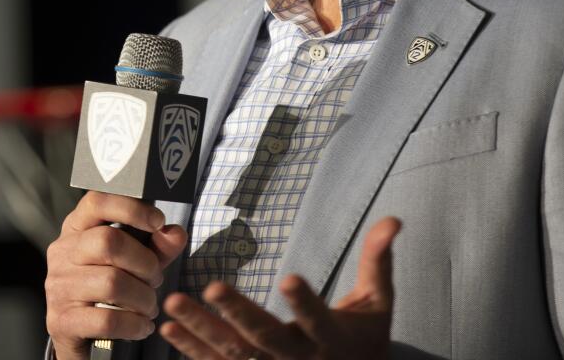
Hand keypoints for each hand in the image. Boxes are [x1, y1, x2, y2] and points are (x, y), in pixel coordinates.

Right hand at [45, 191, 188, 359]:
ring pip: (112, 283)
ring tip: (149, 305)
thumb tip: (175, 233)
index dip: (131, 208)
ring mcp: (59, 287)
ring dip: (143, 298)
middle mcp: (63, 253)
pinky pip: (108, 320)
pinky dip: (134, 324)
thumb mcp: (134, 261)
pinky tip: (142, 326)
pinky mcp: (62, 320)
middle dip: (144, 262)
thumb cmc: (108, 287)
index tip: (158, 221)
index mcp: (77, 229)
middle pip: (108, 242)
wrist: (77, 333)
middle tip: (155, 278)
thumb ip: (157, 246)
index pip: (96, 202)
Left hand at [161, 216, 400, 359]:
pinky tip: (170, 328)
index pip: (318, 319)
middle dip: (239, 313)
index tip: (289, 277)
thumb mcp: (377, 301)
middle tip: (212, 286)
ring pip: (234, 354)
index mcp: (332, 337)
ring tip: (174, 304)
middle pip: (267, 339)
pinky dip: (193, 349)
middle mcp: (300, 359)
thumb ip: (377, 260)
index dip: (305, 302)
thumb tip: (394, 219)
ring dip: (202, 330)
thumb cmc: (365, 338)